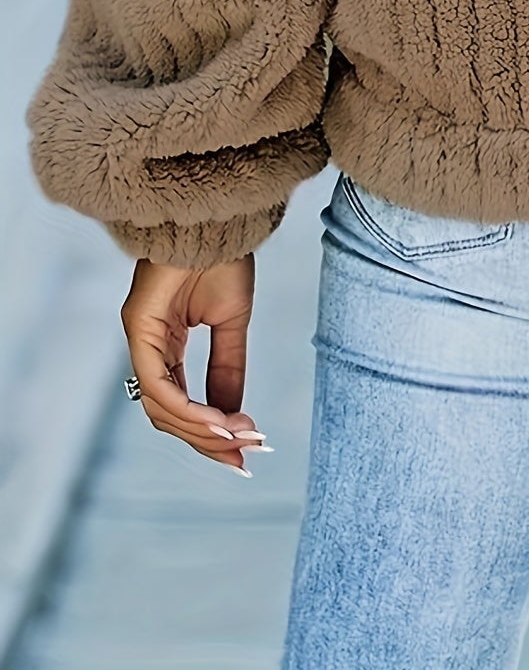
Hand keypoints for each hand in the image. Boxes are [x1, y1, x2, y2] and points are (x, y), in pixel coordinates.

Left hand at [120, 255, 268, 472]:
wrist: (218, 219)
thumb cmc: (222, 258)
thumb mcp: (232, 322)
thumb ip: (227, 368)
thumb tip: (232, 415)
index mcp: (165, 345)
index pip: (178, 403)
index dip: (207, 431)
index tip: (243, 449)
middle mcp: (146, 346)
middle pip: (167, 414)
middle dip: (207, 440)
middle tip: (245, 454)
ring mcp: (139, 338)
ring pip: (161, 408)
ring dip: (201, 431)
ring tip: (240, 437)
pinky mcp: (139, 328)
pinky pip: (158, 385)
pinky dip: (190, 409)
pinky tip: (220, 421)